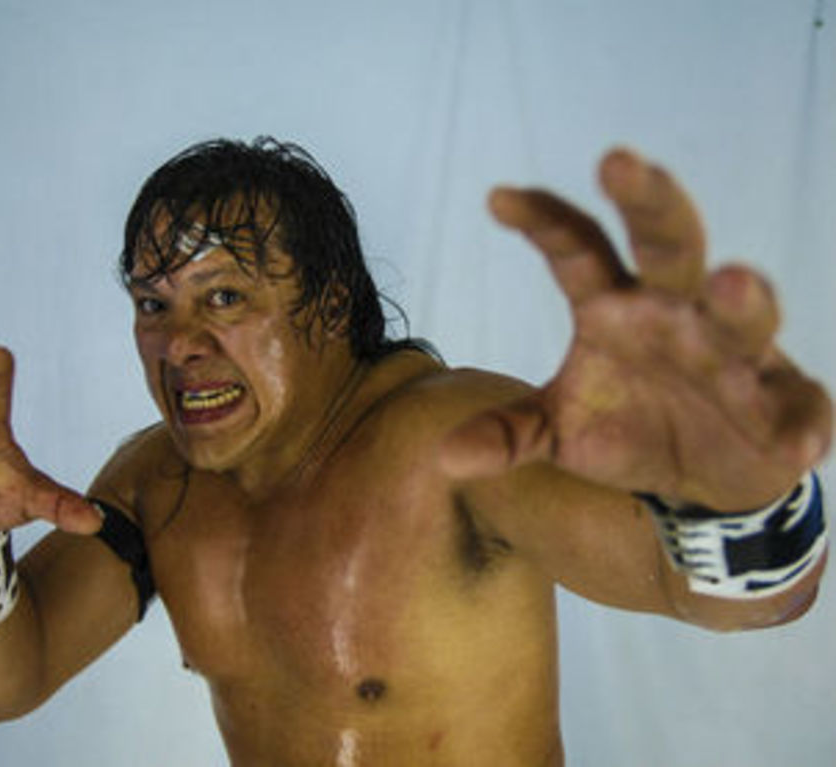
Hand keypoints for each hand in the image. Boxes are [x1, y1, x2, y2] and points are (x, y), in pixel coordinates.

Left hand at [442, 148, 832, 509]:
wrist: (702, 475)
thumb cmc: (628, 427)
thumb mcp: (561, 431)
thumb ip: (512, 433)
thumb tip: (446, 457)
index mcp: (615, 308)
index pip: (578, 251)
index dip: (544, 222)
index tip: (497, 198)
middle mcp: (675, 313)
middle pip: (669, 243)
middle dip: (650, 202)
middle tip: (617, 161)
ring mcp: (735, 353)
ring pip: (743, 315)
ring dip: (742, 302)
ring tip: (732, 285)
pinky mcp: (785, 401)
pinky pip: (798, 405)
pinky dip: (802, 422)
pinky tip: (801, 443)